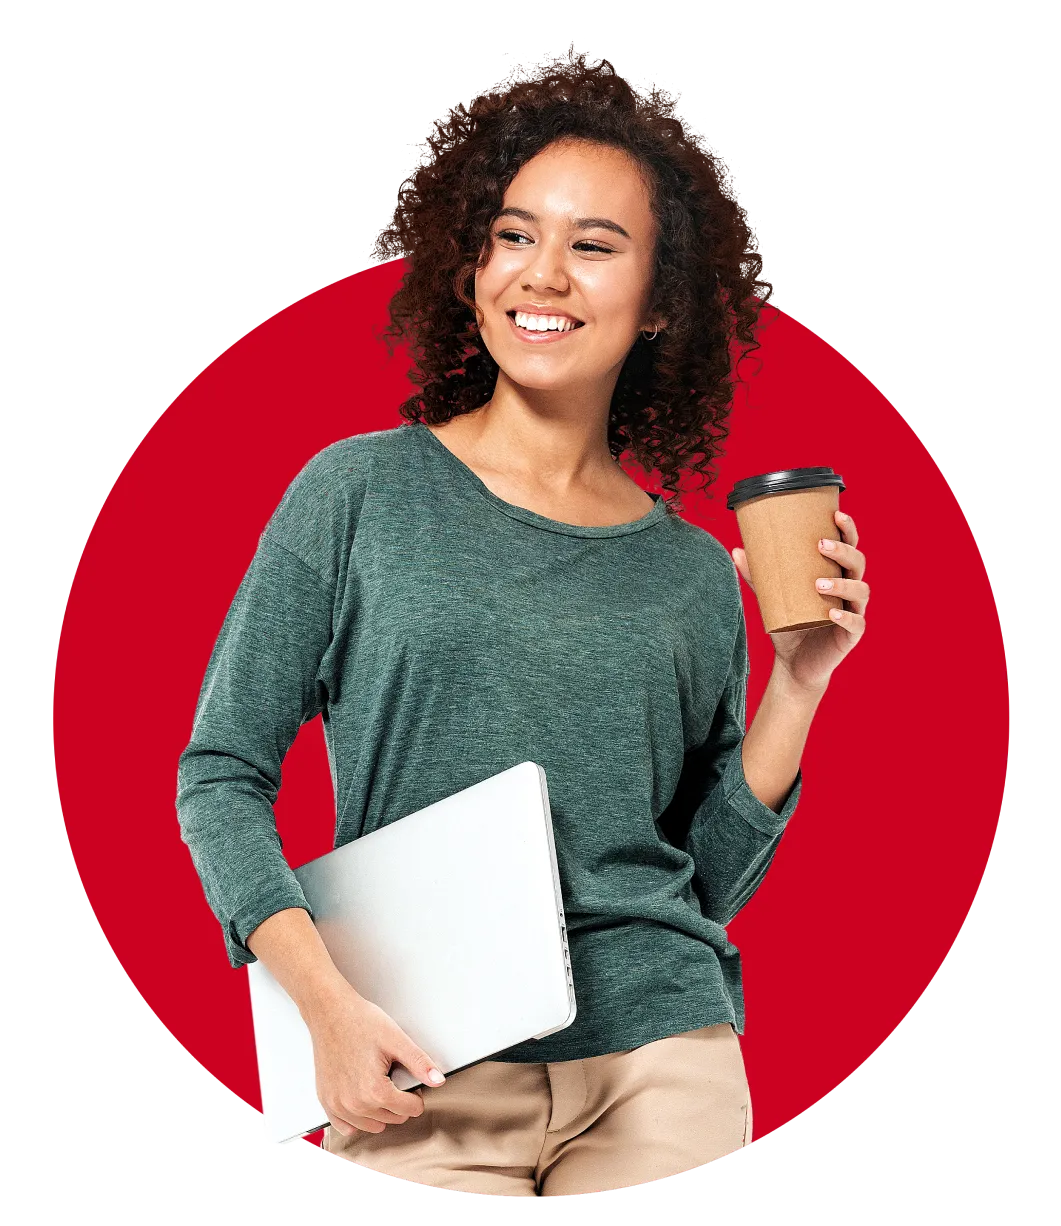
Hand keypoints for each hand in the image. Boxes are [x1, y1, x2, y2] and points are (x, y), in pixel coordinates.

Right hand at [302, 980, 446, 1137]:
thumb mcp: (396, 1039)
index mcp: (374, 1091)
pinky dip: (357, 1118)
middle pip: (393, 1119)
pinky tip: (361, 1099)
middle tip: (393, 1075)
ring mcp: (337, 1105)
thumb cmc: (360, 1022)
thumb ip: (419, 1063)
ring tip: (377, 1083)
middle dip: (399, 1101)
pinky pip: (346, 1126)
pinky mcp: (326, 1102)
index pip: (410, 1110)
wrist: (330, 1013)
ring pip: (372, 1126)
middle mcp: (354, 1104)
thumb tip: (438, 1081)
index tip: (410, 1079)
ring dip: (380, 1111)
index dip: (415, 1094)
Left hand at [732, 509, 869, 693]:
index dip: (848, 530)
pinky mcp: (851, 636)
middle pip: (858, 563)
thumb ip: (759, 576)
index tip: (836, 514)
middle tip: (821, 545)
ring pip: (860, 590)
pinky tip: (833, 613)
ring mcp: (854, 612)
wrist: (794, 664)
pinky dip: (846, 616)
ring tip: (819, 582)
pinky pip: (856, 623)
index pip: (849, 546)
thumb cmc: (789, 624)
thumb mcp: (772, 598)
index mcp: (837, 574)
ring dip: (843, 583)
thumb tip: (737, 550)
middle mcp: (850, 590)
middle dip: (843, 551)